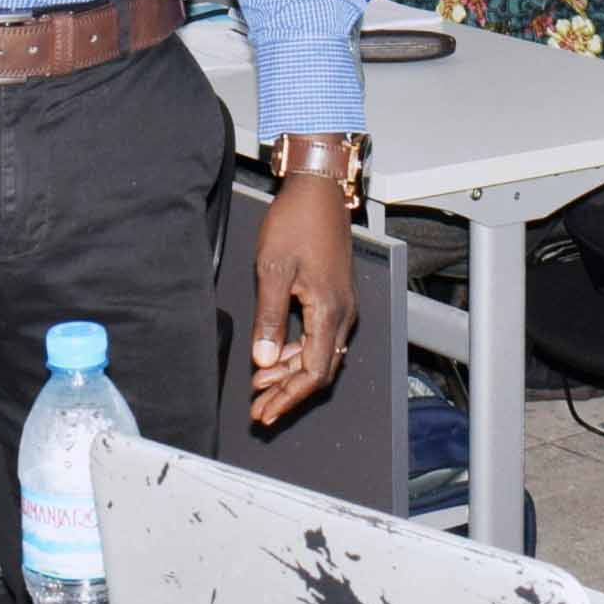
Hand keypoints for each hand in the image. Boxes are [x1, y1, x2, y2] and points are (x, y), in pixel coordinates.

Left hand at [246, 171, 360, 428]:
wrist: (317, 191)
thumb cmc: (297, 222)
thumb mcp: (273, 270)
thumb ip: (269, 318)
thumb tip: (263, 359)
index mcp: (330, 311)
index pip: (313, 373)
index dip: (288, 397)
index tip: (265, 412)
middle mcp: (343, 313)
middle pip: (319, 371)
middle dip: (288, 393)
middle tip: (260, 409)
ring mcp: (342, 305)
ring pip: (319, 356)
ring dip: (290, 374)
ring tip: (260, 386)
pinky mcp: (334, 296)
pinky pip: (319, 338)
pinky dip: (297, 352)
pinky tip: (275, 356)